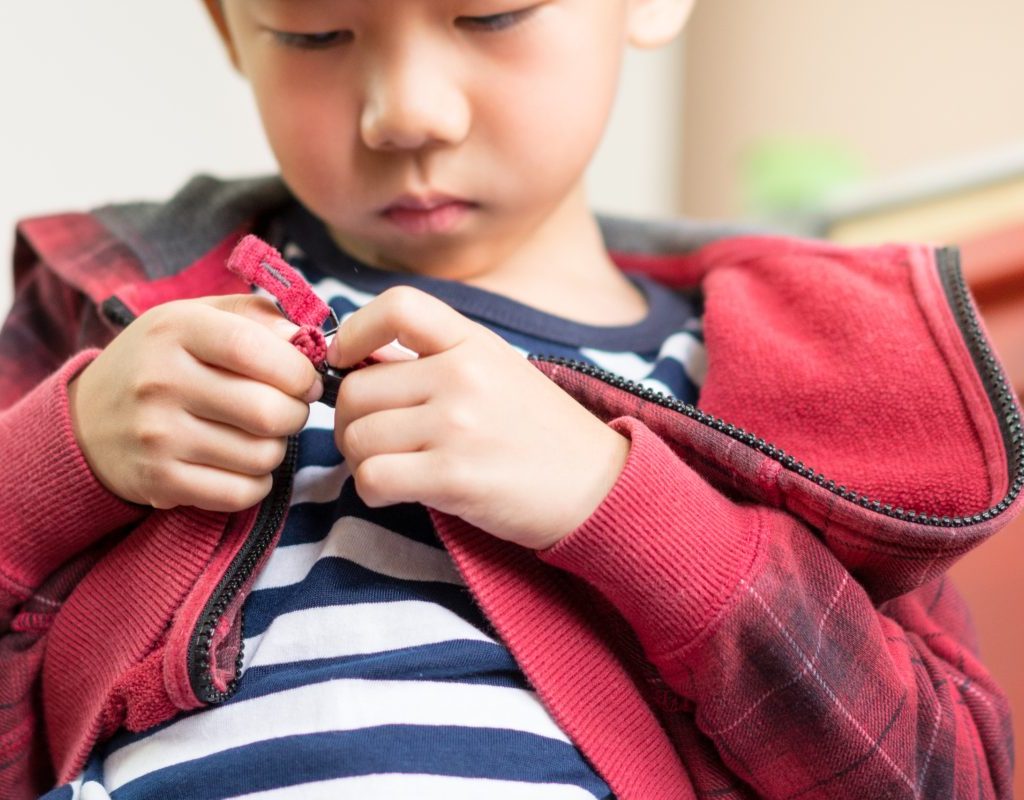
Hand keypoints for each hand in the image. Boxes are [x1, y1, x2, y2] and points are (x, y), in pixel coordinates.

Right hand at [68, 294, 322, 511]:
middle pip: (267, 410)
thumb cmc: (163, 361)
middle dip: (296, 412)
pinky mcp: (160, 481)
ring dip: (277, 448)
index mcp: (175, 330)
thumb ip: (256, 316)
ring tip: (260, 434)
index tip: (306, 378)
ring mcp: (158, 436)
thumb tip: (309, 338)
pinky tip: (243, 464)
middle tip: (289, 408)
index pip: (252, 348)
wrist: (87, 419)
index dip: (297, 368)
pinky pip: (241, 492)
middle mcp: (160, 382)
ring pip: (262, 455)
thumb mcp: (197, 319)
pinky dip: (257, 482)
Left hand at [330, 286, 630, 549]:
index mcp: (473, 341)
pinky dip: (373, 489)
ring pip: (357, 437)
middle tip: (377, 440)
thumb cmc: (538, 431)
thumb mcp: (495, 371)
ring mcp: (457, 425)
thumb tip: (355, 362)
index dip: (354, 331)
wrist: (596, 486)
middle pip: (357, 389)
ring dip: (361, 459)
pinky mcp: (453, 477)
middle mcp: (463, 375)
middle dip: (352, 419)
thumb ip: (434, 360)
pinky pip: (372, 478)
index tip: (347, 360)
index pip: (397, 306)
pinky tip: (399, 491)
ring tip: (395, 467)